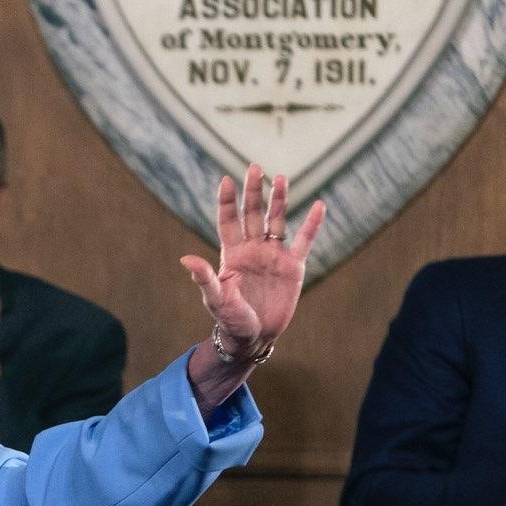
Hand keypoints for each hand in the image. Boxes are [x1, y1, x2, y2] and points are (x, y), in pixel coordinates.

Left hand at [181, 164, 325, 408]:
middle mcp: (253, 249)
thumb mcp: (216, 299)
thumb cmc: (230, 320)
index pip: (229, 221)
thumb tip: (186, 259)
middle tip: (255, 167)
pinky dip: (312, 225)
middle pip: (253, 214)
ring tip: (281, 178)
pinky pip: (303, 241)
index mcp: (232, 253)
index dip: (228, 201)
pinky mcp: (293, 267)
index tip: (227, 180)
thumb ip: (205, 278)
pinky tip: (319, 206)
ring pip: (277, 221)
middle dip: (254, 191)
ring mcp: (274, 256)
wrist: (253, 338)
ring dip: (279, 200)